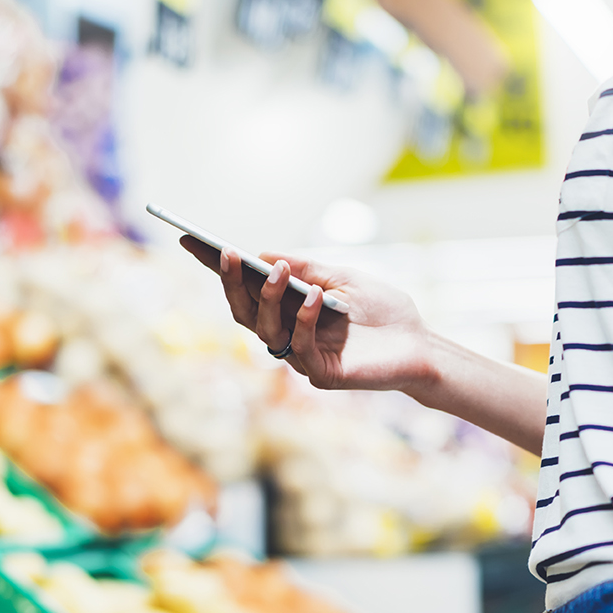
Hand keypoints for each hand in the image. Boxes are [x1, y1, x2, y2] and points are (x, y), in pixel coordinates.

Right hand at [180, 235, 432, 391]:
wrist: (420, 343)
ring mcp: (301, 356)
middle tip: (226, 253)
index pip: (245, 288)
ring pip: (265, 331)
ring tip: (279, 271)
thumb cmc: (383, 310)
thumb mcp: (343, 277)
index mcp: (288, 309)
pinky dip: (304, 319)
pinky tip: (314, 296)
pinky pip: (301, 347)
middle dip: (232, 283)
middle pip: (244, 312)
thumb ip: (306, 268)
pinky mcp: (322, 374)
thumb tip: (264, 255)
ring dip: (267, 298)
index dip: (217, 267)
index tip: (192, 239)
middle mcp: (287, 333)